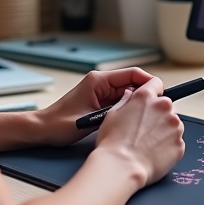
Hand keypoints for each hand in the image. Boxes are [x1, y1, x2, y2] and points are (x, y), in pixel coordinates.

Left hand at [37, 67, 155, 146]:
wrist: (41, 130)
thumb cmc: (59, 124)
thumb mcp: (92, 118)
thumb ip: (116, 110)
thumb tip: (138, 106)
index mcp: (99, 80)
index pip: (132, 74)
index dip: (150, 82)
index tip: (161, 93)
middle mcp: (100, 82)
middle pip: (132, 83)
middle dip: (146, 95)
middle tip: (158, 109)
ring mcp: (100, 92)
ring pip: (127, 94)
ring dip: (137, 104)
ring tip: (147, 117)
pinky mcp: (99, 102)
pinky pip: (119, 103)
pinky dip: (128, 110)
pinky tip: (133, 121)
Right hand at [95, 77, 185, 186]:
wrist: (122, 167)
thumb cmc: (113, 143)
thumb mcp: (112, 114)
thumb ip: (126, 101)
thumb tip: (130, 95)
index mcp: (146, 97)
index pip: (155, 82)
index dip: (151, 91)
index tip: (150, 100)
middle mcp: (164, 108)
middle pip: (165, 105)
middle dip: (157, 114)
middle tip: (143, 129)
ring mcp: (175, 126)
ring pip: (172, 123)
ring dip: (163, 130)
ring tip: (147, 143)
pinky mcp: (179, 144)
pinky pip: (175, 141)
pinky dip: (167, 145)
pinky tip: (153, 153)